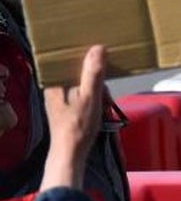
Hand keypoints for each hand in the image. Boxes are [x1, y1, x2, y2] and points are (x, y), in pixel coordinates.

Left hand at [41, 45, 106, 190]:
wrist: (71, 153)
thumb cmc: (79, 126)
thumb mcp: (90, 97)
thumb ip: (93, 73)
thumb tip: (97, 48)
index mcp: (55, 83)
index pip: (70, 60)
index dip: (86, 57)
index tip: (102, 57)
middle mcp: (54, 88)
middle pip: (78, 71)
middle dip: (96, 78)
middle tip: (105, 92)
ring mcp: (59, 98)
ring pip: (82, 82)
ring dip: (97, 89)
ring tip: (104, 102)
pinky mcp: (66, 106)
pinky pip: (82, 93)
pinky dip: (93, 97)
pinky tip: (100, 106)